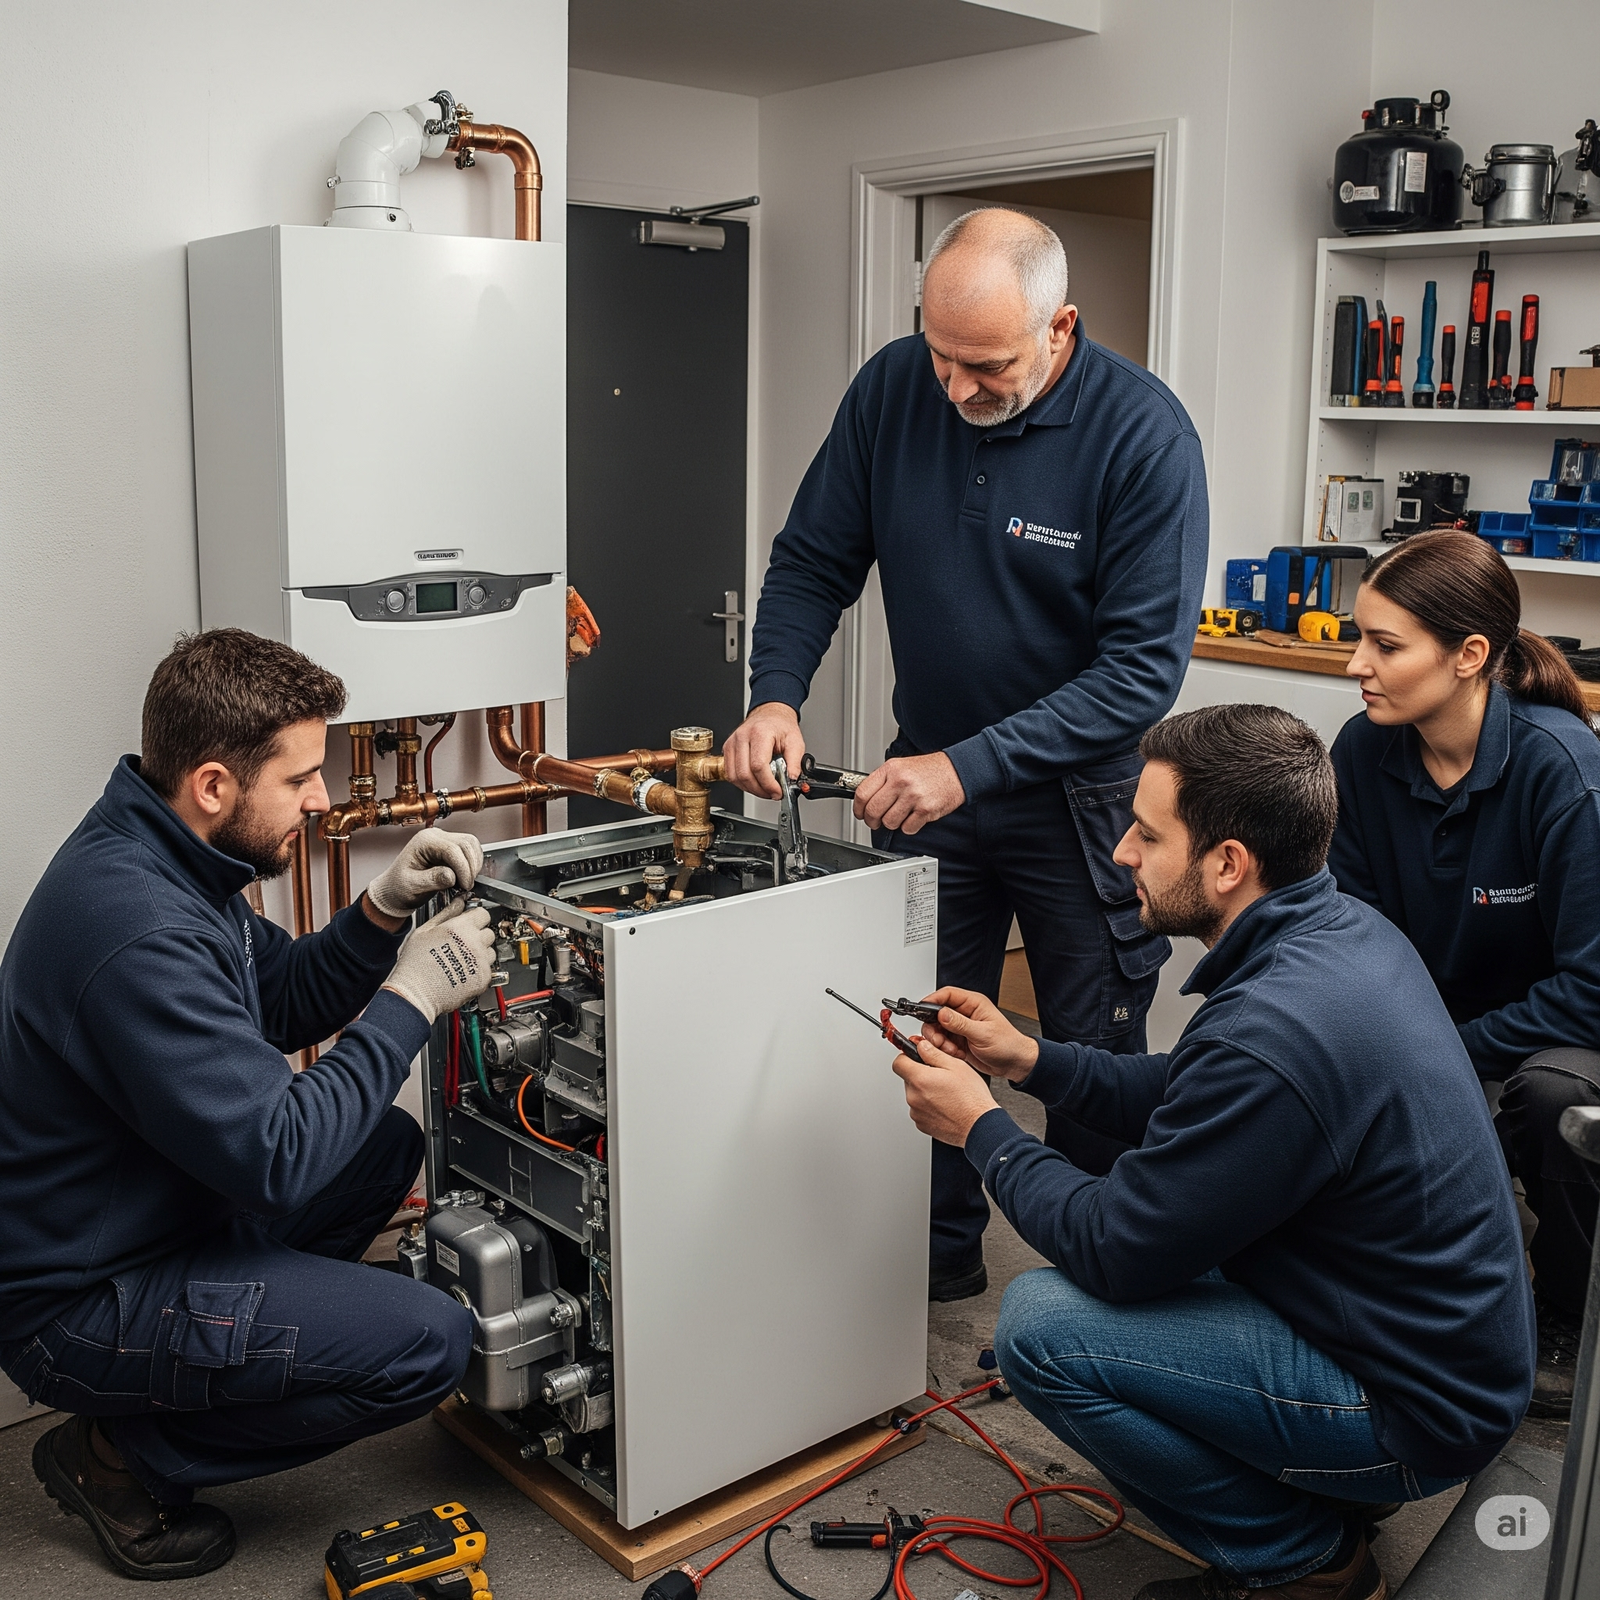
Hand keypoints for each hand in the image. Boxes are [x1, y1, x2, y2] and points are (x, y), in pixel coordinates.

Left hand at [366, 828, 484, 917]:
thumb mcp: (412, 886)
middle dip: (470, 867)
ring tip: (464, 882)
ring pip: (472, 844)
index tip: (465, 885)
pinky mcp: (451, 847)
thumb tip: (452, 875)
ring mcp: (444, 840)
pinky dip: (473, 864)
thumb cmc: (398, 887)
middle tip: (466, 886)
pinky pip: (471, 850)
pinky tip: (464, 877)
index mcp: (423, 841)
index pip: (452, 849)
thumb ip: (432, 880)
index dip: (463, 868)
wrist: (395, 890)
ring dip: (474, 864)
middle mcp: (435, 836)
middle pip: (466, 843)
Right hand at [381, 900, 495, 1023]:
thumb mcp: (424, 931)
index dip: (476, 917)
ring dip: (481, 953)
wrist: (415, 994)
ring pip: (490, 951)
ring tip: (462, 960)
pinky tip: (464, 971)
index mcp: (460, 927)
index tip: (470, 922)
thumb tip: (458, 903)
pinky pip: (489, 969)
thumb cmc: (415, 964)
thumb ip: (446, 914)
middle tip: (463, 944)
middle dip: (478, 936)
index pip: (483, 914)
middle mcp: (474, 942)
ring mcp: (481, 961)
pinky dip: (480, 970)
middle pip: (488, 932)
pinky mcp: (484, 978)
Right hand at [723, 702, 806, 799]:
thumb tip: (791, 780)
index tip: (778, 791)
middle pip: (744, 774)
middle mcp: (742, 737)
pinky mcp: (727, 749)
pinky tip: (754, 783)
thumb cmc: (780, 725)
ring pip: (735, 777)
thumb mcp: (795, 741)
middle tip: (773, 793)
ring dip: (750, 789)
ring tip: (765, 789)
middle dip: (760, 790)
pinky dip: (742, 783)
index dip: (768, 784)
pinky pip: (730, 774)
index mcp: (760, 733)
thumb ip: (795, 762)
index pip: (758, 765)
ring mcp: (732, 743)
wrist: (770, 714)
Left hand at [853, 753, 964, 834]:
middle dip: (872, 821)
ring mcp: (913, 796)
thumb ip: (883, 781)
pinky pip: (907, 828)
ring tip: (901, 815)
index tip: (860, 814)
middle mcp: (900, 781)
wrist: (957, 771)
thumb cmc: (930, 770)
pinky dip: (909, 827)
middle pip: (873, 811)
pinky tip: (914, 817)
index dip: (858, 808)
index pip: (863, 793)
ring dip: (893, 824)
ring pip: (889, 822)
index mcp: (891, 769)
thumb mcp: (901, 766)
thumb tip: (866, 800)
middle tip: (876, 822)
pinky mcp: (926, 810)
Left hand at [892, 1035, 1000, 1145]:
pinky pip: (920, 1110)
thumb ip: (933, 1053)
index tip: (916, 1058)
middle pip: (908, 1079)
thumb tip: (921, 1046)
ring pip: (915, 1095)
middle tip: (941, 1077)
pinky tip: (945, 1105)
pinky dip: (929, 1106)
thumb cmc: (972, 1098)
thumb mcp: (956, 1065)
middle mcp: (914, 1097)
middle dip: (920, 1075)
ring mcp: (917, 1112)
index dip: (907, 1057)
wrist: (979, 1126)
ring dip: (925, 1092)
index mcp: (920, 1079)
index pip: (898, 1063)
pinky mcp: (921, 1124)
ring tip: (946, 1094)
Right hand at [918, 987, 1039, 1082]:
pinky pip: (941, 1042)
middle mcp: (965, 1014)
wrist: (1014, 1064)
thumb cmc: (1007, 1044)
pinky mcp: (958, 1041)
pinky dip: (944, 1050)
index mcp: (973, 1004)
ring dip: (939, 1041)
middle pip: (936, 1013)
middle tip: (939, 1039)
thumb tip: (942, 1013)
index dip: (932, 1001)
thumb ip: (960, 1023)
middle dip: (934, 1028)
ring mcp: (960, 1028)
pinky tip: (955, 1054)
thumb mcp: (983, 1034)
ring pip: (936, 1029)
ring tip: (951, 1049)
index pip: (947, 995)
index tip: (921, 1010)